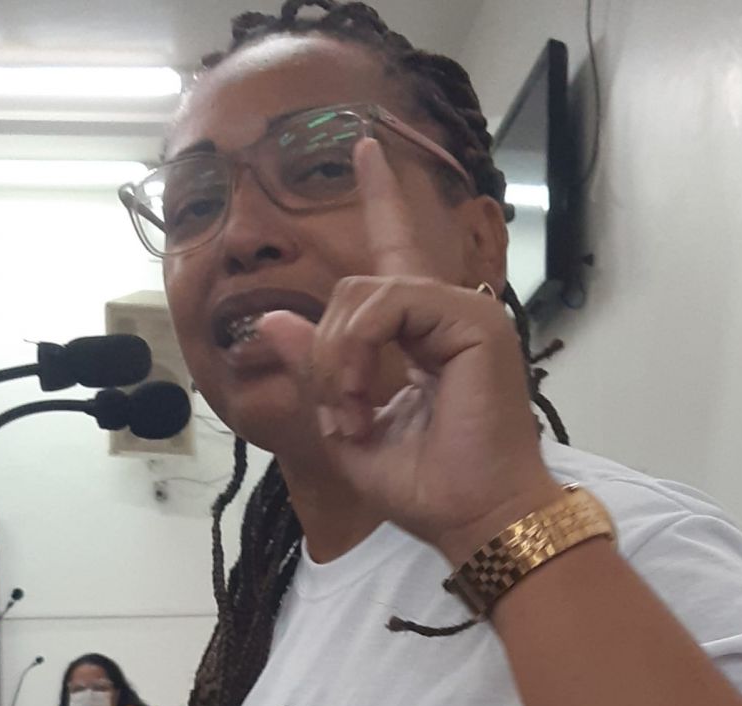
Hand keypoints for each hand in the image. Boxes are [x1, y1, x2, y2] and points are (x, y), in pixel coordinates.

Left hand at [310, 138, 560, 562]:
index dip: (382, 201)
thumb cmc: (425, 487)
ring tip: (348, 413)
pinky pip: (388, 303)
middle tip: (337, 416)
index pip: (395, 256)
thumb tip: (268, 318)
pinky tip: (360, 395)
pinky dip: (357, 349)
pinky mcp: (474, 318)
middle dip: (327, 352)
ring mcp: (464, 312)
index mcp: (424, 337)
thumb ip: (315, 369)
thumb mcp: (347, 427)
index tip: (365, 149)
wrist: (474, 519)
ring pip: (366, 292)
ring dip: (338, 357)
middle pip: (355, 289)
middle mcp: (446, 315)